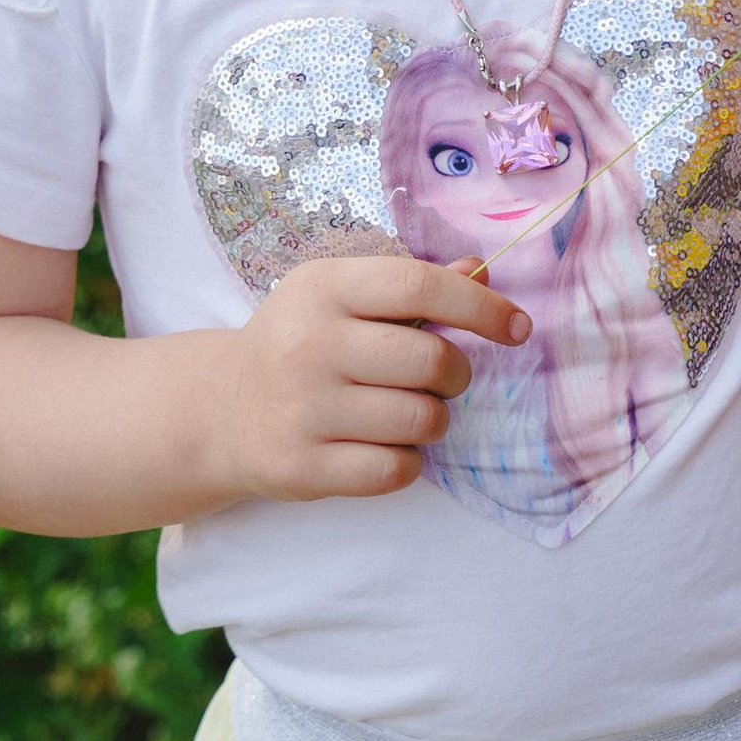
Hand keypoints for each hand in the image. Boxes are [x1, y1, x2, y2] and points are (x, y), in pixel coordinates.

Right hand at [211, 251, 527, 504]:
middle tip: (442, 379)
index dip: (480, 307)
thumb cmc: (302, 343)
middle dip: (456, 374)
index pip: (419, 286)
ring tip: (407, 413)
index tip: (517, 327)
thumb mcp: (342, 297)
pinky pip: (396, 469)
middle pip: (430, 360)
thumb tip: (482, 271)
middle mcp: (308, 345)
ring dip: (433, 420)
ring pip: (421, 419)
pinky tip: (383, 446)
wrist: (223, 410)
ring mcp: (301, 409)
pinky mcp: (301, 466)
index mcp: (323, 288)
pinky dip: (407, 461)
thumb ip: (412, 285)